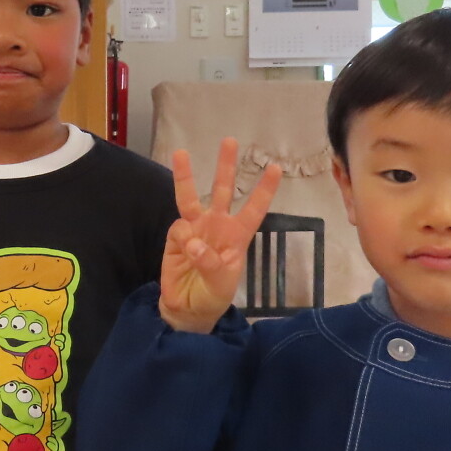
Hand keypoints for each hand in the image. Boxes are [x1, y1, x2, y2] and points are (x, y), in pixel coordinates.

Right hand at [159, 139, 283, 333]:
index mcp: (238, 236)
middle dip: (225, 166)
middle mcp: (218, 226)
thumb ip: (210, 263)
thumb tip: (193, 241)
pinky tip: (185, 252)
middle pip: (222, 190)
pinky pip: (178, 227)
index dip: (264, 190)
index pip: (254, 209)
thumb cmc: (212, 296)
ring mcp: (195, 229)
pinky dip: (182, 237)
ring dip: (187, 176)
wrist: (186, 309)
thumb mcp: (220, 285)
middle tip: (229, 140)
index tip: (275, 167)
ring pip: (191, 197)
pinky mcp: (176, 237)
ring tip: (181, 152)